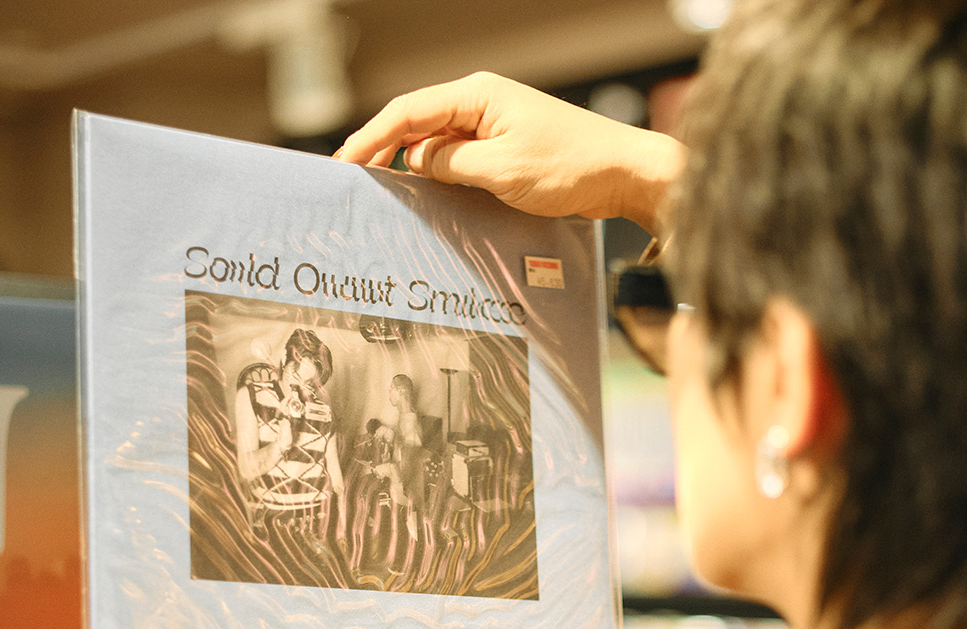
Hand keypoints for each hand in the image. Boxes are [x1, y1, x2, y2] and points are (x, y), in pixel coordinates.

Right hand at [337, 72, 685, 233]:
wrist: (621, 173)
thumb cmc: (571, 166)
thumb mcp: (501, 170)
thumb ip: (450, 164)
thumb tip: (415, 162)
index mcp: (476, 96)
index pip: (408, 112)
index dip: (371, 137)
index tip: (345, 163)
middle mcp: (480, 103)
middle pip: (415, 124)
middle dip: (381, 150)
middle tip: (352, 181)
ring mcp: (492, 125)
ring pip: (435, 144)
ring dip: (409, 166)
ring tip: (379, 192)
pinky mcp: (503, 147)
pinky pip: (457, 157)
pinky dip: (436, 174)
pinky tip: (422, 195)